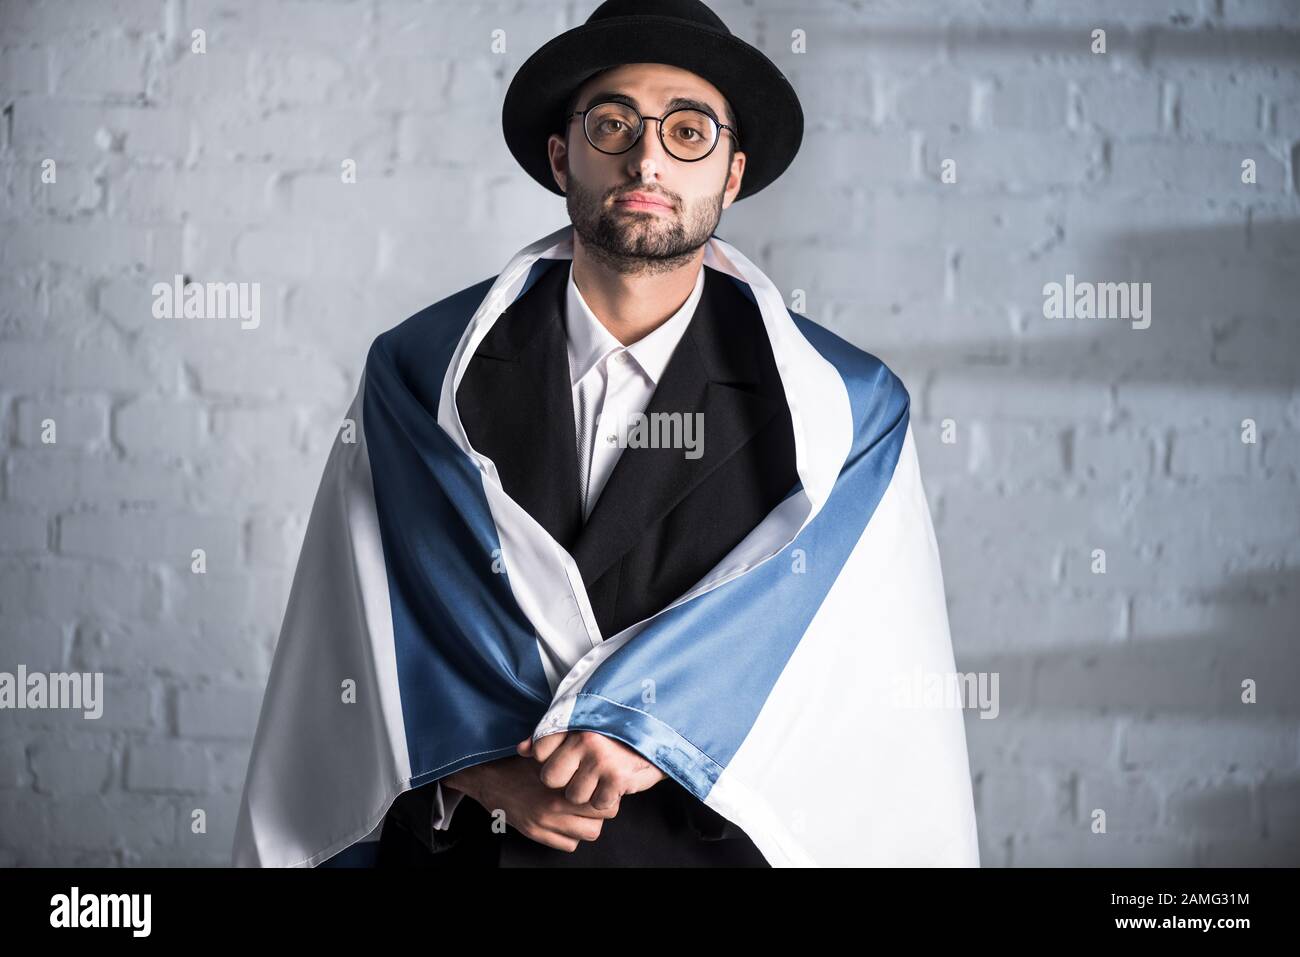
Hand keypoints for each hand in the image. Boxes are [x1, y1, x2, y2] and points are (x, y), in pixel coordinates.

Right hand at [446, 756, 617, 852]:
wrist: (487, 777)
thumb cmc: (519, 761)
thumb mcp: (546, 752)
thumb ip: (569, 754)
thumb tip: (597, 755)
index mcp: (560, 783)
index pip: (602, 795)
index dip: (605, 791)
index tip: (600, 785)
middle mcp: (554, 806)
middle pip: (601, 818)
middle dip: (601, 809)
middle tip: (594, 800)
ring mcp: (545, 823)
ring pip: (588, 834)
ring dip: (588, 824)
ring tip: (581, 812)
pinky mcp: (535, 833)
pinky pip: (568, 845)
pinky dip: (571, 836)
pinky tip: (565, 822)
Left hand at [517, 731, 666, 810]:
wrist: (661, 732)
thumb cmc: (617, 730)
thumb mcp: (583, 724)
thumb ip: (550, 735)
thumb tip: (521, 750)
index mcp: (575, 721)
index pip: (540, 750)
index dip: (550, 759)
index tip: (566, 757)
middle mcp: (585, 739)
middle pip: (551, 778)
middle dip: (564, 780)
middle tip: (583, 771)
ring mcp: (602, 760)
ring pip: (573, 795)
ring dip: (587, 791)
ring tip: (601, 775)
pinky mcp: (618, 778)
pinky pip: (597, 803)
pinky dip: (606, 798)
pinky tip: (614, 782)